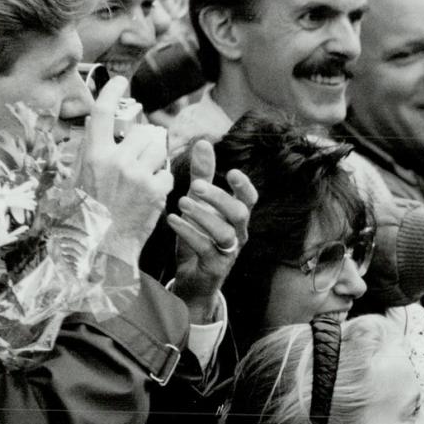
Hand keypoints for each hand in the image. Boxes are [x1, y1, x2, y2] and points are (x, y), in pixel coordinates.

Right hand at [81, 76, 172, 268]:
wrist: (101, 249)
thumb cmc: (83, 218)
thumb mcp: (75, 181)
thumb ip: (87, 155)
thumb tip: (94, 132)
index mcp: (92, 156)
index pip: (101, 113)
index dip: (112, 92)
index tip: (121, 81)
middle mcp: (117, 161)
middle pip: (141, 132)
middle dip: (143, 141)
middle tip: (137, 157)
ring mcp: (139, 175)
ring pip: (157, 150)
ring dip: (154, 159)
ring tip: (142, 177)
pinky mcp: (156, 191)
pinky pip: (166, 173)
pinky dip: (161, 180)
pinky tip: (150, 193)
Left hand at [168, 140, 257, 322]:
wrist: (192, 281)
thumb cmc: (198, 238)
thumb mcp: (198, 203)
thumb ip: (202, 174)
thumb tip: (203, 142)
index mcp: (236, 217)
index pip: (250, 199)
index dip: (244, 186)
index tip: (231, 172)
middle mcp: (238, 233)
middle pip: (239, 213)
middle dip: (219, 198)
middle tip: (197, 186)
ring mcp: (228, 252)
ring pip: (224, 233)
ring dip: (203, 216)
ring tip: (181, 203)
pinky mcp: (215, 267)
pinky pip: (206, 249)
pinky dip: (189, 233)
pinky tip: (172, 221)